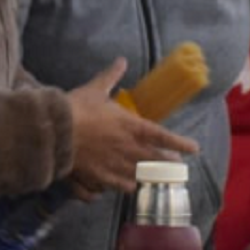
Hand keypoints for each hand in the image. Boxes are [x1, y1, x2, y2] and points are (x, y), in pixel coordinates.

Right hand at [67, 59, 198, 191]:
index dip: (180, 143)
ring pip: (137, 178)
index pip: (163, 136)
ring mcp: (113, 168)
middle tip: (176, 166)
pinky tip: (118, 188)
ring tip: (151, 180)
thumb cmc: (77, 109)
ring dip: (146, 179)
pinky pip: (113, 188)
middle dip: (167, 164)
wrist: (54, 131)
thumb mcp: (96, 89)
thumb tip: (121, 61)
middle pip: (155, 161)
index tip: (194, 149)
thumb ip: (111, 76)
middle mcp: (127, 150)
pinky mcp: (97, 180)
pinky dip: (117, 188)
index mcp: (131, 127)